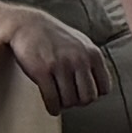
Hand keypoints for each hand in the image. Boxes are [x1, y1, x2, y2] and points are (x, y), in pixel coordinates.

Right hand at [0, 7, 115, 112]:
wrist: (27, 25)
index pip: (104, 88)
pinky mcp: (42, 71)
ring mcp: (61, 65)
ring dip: (64, 105)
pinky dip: (53, 108)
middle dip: (79, 102)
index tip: (82, 93)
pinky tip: (51, 107)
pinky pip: (52, 99)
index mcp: (93, 54)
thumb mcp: (81, 43)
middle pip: (88, 98)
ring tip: (59, 101)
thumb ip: (92, 61)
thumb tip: (101, 86)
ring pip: (70, 101)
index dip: (93, 94)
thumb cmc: (54, 36)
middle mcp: (80, 60)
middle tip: (70, 100)